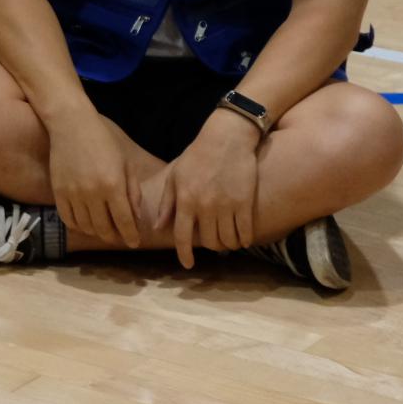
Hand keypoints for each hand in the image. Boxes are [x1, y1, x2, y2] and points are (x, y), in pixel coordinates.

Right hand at [45, 107, 143, 245]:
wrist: (71, 126)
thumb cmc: (104, 142)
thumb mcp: (126, 164)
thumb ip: (132, 192)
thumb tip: (135, 217)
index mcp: (113, 185)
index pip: (124, 221)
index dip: (131, 235)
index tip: (134, 243)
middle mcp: (92, 193)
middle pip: (104, 228)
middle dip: (114, 237)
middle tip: (120, 237)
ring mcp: (73, 194)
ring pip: (86, 227)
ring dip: (97, 233)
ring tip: (103, 230)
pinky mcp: (58, 192)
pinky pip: (68, 219)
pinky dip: (78, 226)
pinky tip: (85, 224)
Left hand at [162, 113, 261, 267]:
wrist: (227, 139)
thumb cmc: (197, 156)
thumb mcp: (175, 176)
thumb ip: (166, 203)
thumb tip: (157, 227)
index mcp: (185, 200)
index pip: (182, 236)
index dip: (184, 254)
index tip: (188, 264)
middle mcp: (205, 206)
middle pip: (208, 241)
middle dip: (210, 247)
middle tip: (212, 243)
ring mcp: (226, 205)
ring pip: (227, 240)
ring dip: (227, 245)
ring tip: (227, 241)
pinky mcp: (245, 202)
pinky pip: (245, 232)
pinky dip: (243, 240)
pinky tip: (242, 239)